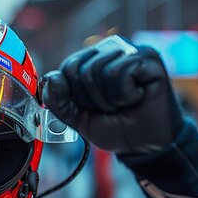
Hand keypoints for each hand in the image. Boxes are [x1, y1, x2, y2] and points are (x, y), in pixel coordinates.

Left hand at [41, 36, 184, 153]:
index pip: (66, 68)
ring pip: (98, 70)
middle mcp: (109, 51)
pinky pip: (120, 72)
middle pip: (79, 69)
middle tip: (110, 107)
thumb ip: (58, 101)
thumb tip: (50, 78)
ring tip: (124, 102)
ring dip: (108, 99)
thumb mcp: (77, 118)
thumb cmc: (115, 127)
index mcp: (91, 61)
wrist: (145, 146)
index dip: (74, 95)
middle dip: (90, 99)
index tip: (92, 107)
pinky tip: (137, 97)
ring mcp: (129, 51)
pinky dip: (124, 94)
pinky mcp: (148, 58)